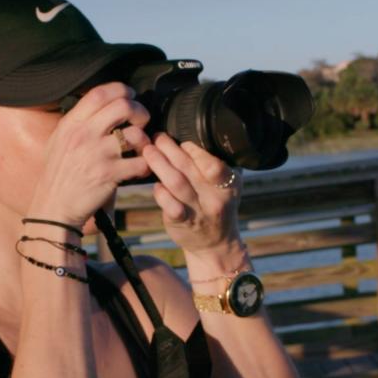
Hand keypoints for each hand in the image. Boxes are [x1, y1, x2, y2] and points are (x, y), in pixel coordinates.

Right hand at [28, 82, 151, 226]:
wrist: (53, 208)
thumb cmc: (58, 175)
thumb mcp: (58, 141)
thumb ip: (77, 123)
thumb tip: (100, 105)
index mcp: (71, 124)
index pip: (100, 93)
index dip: (121, 90)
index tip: (131, 96)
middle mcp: (84, 135)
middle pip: (123, 107)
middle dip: (139, 112)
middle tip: (141, 122)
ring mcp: (97, 154)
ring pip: (135, 134)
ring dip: (145, 141)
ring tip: (141, 149)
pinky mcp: (109, 174)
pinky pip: (140, 162)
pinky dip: (145, 165)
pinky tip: (140, 169)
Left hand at [142, 133, 242, 255]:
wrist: (215, 244)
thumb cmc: (216, 204)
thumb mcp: (227, 185)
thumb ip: (217, 163)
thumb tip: (197, 133)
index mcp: (230, 184)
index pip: (213, 163)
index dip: (194, 150)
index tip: (181, 140)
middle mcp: (216, 198)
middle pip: (189, 168)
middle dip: (169, 149)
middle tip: (157, 137)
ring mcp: (199, 212)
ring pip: (176, 183)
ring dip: (159, 164)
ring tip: (148, 151)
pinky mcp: (183, 223)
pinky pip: (169, 205)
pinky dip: (160, 193)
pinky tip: (154, 184)